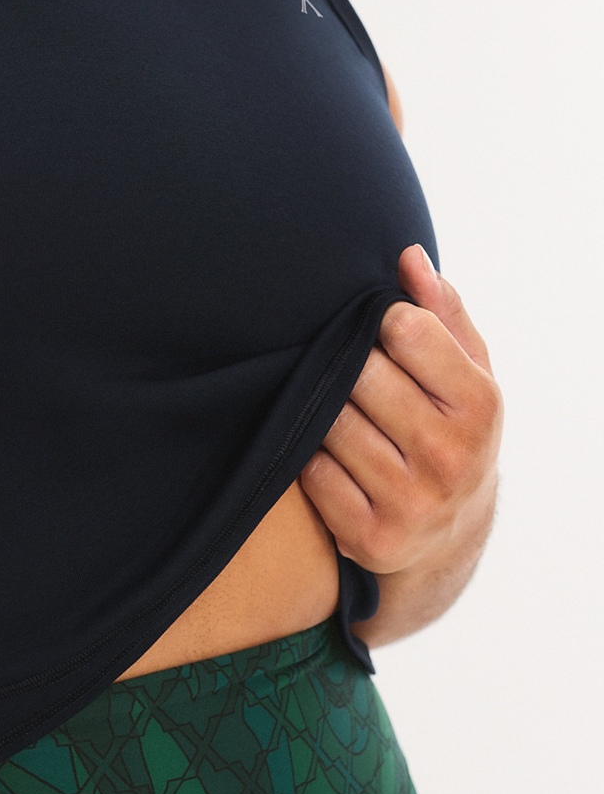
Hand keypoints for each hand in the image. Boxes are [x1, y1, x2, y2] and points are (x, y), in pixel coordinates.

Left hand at [300, 246, 502, 576]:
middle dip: (349, 368)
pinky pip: (312, 471)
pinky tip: (336, 461)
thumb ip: (440, 311)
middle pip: (359, 374)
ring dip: (325, 414)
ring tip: (347, 418)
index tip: (381, 336)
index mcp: (480, 406)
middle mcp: (450, 456)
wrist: (448, 535)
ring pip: (330, 422)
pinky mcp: (370, 536)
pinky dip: (315, 460)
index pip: (406, 329)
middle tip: (355, 379)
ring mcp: (410, 501)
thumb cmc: (452, 429)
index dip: (382, 323)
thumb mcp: (466, 371)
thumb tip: (408, 257)